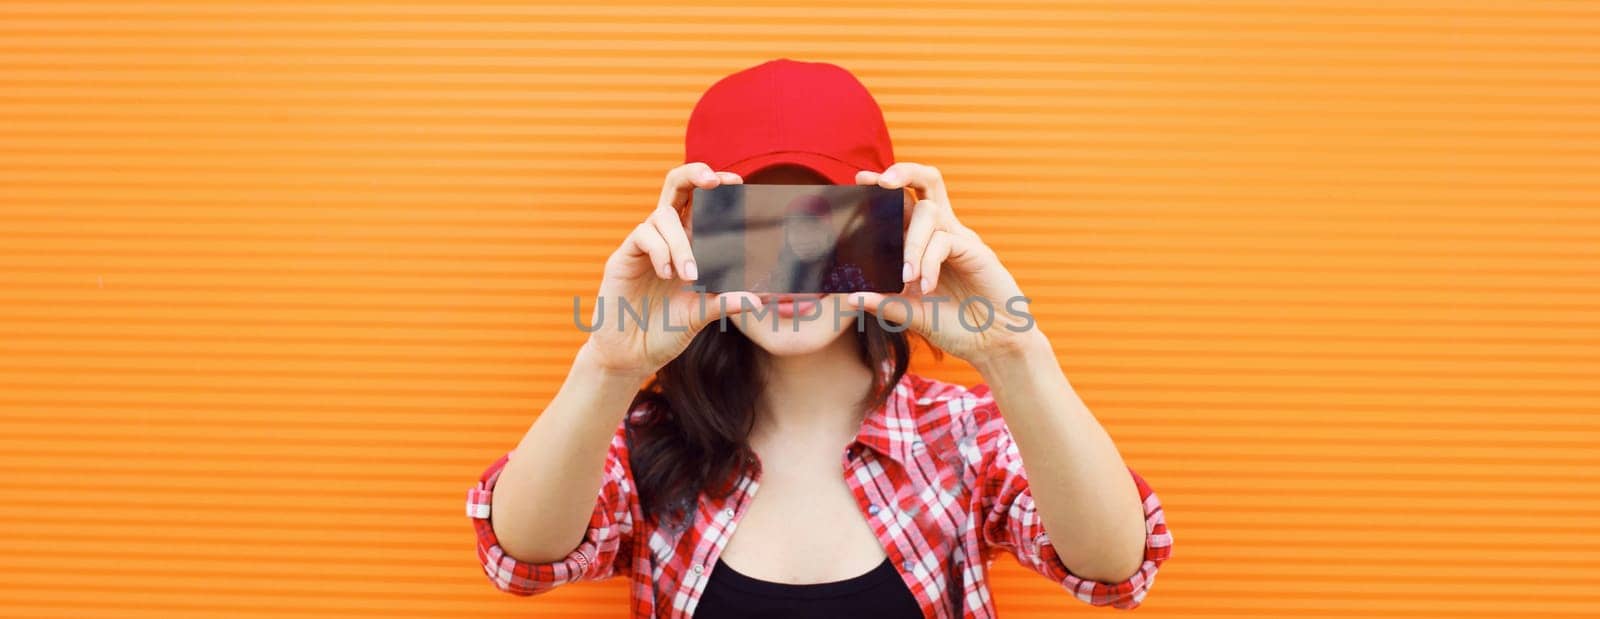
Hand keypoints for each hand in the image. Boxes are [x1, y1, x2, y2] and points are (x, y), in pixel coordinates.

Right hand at [580, 163, 762, 377]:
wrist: (632, 355)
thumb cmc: (666, 331)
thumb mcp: (702, 315)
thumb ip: (726, 303)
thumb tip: (759, 300)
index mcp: (688, 244)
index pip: (702, 203)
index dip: (718, 188)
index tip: (739, 184)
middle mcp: (666, 238)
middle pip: (676, 187)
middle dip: (695, 174)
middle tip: (716, 180)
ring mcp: (643, 246)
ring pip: (662, 215)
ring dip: (681, 242)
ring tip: (690, 275)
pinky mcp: (623, 258)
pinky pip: (643, 236)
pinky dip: (661, 251)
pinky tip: (668, 275)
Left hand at [846, 163, 1045, 364]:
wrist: (992, 344)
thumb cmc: (955, 327)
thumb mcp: (913, 315)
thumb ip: (885, 304)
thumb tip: (850, 297)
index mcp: (924, 243)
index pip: (903, 203)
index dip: (883, 188)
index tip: (860, 179)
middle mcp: (941, 234)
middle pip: (925, 183)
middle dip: (901, 173)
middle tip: (878, 180)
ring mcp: (959, 239)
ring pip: (929, 212)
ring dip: (911, 242)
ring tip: (907, 276)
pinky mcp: (975, 251)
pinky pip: (944, 241)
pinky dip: (929, 260)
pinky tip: (925, 285)